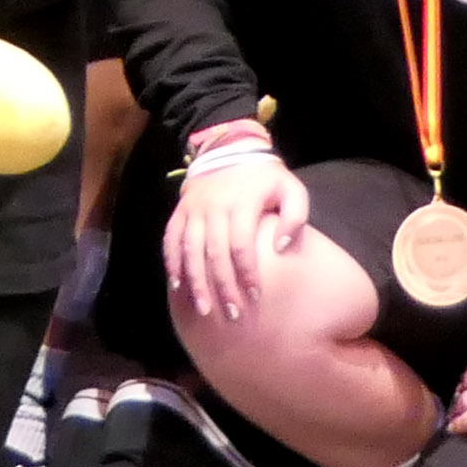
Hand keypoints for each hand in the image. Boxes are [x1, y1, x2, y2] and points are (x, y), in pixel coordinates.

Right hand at [164, 152, 308, 326]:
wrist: (230, 150)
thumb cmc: (266, 178)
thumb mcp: (292, 189)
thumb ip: (295, 217)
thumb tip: (281, 248)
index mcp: (241, 202)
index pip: (241, 245)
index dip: (247, 272)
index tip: (256, 296)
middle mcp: (213, 207)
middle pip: (215, 253)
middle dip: (223, 287)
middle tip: (233, 315)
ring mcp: (194, 209)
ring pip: (191, 250)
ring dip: (196, 282)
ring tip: (204, 309)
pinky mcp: (181, 211)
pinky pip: (171, 239)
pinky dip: (172, 263)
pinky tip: (178, 286)